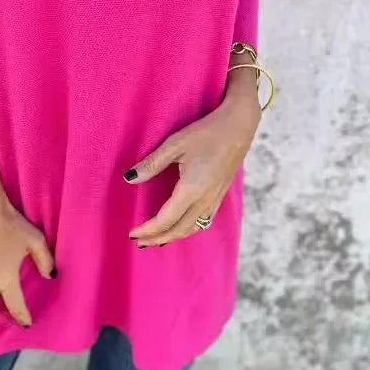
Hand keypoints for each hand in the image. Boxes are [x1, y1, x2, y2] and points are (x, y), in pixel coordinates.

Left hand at [125, 89, 261, 247]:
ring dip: (173, 237)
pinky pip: (204, 221)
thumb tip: (129, 179)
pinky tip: (181, 227)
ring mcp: (215, 199)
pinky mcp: (221, 195)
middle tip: (139, 243)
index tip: (132, 233)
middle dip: (158, 238)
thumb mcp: (175, 144)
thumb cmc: (207, 132)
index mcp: (192, 189)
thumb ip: (152, 164)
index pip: (166, 219)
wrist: (240, 126)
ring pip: (193, 228)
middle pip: (179, 229)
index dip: (148, 230)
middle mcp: (205, 199)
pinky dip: (188, 229)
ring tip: (157, 240)